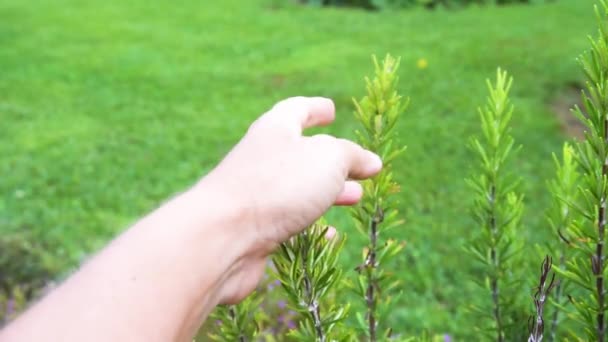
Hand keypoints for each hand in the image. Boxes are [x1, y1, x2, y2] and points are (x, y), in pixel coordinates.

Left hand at [198, 97, 381, 302]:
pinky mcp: (254, 231)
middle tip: (359, 168)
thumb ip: (352, 157)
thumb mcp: (328, 159)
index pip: (296, 110)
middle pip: (302, 155)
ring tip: (355, 197)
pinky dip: (312, 228)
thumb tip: (371, 162)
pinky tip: (328, 236)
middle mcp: (262, 160)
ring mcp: (256, 196)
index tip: (330, 108)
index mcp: (274, 130)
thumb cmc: (278, 185)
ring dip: (328, 193)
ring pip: (298, 191)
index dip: (315, 108)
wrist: (223, 237)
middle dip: (334, 162)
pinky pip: (289, 224)